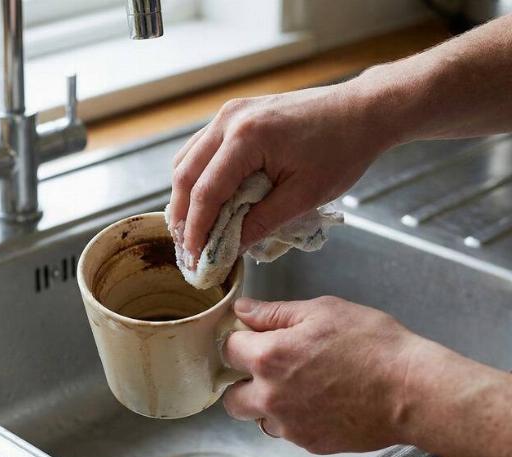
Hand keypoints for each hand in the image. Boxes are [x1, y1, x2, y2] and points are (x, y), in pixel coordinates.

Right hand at [168, 83, 389, 263]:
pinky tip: (204, 200)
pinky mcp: (235, 114)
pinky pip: (200, 149)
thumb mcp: (303, 196)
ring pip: (186, 160)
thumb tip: (229, 249)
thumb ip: (260, 223)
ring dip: (184, 196)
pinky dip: (196, 177)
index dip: (196, 229)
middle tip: (186, 249)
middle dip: (182, 216)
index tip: (195, 258)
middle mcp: (229, 120)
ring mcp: (229, 113)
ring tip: (191, 228)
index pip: (205, 192)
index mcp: (246, 138)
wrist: (362, 111)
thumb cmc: (341, 150)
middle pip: (185, 174)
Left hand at [222, 296, 421, 452]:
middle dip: (242, 382)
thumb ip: (274, 312)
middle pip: (231, 397)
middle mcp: (270, 397)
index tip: (254, 338)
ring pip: (259, 417)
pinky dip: (295, 419)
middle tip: (267, 369)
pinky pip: (288, 432)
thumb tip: (243, 310)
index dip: (240, 340)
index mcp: (268, 358)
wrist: (413, 391)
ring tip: (299, 386)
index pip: (228, 350)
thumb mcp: (323, 310)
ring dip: (267, 404)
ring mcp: (290, 425)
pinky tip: (321, 402)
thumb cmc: (373, 344)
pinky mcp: (311, 444)